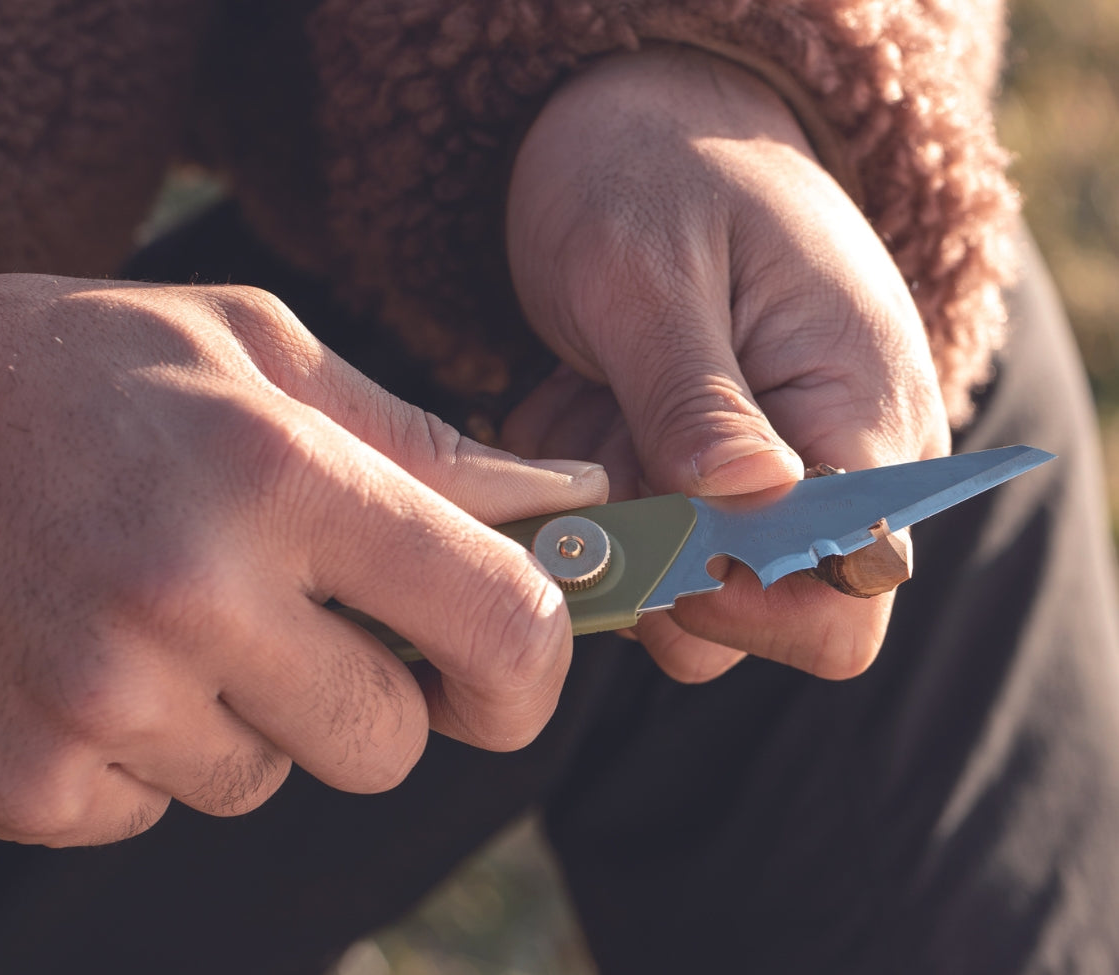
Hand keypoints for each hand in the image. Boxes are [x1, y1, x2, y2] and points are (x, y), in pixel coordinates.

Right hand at [0, 274, 606, 844]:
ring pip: (265, 780)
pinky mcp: (25, 777)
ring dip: (244, 716)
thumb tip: (570, 501)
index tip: (512, 674)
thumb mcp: (265, 354)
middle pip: (386, 741)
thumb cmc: (94, 374)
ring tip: (161, 613)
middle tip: (294, 617)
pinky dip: (145, 752)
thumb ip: (425, 442)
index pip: (497, 622)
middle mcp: (191, 594)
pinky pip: (157, 810)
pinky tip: (89, 656)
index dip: (534, 669)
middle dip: (370, 696)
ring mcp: (98, 699)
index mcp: (280, 474)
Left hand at [504, 47, 949, 680]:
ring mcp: (759, 483)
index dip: (748, 599)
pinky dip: (585, 490)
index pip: (849, 592)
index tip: (658, 524)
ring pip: (676, 588)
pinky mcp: (696, 483)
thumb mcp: (652, 274)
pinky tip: (583, 396)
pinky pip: (627, 540)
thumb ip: (695, 399)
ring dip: (608, 517)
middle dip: (654, 556)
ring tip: (593, 399)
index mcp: (861, 415)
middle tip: (604, 438)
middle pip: (756, 617)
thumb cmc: (657, 173)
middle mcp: (828, 470)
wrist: (644, 130)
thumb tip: (745, 507)